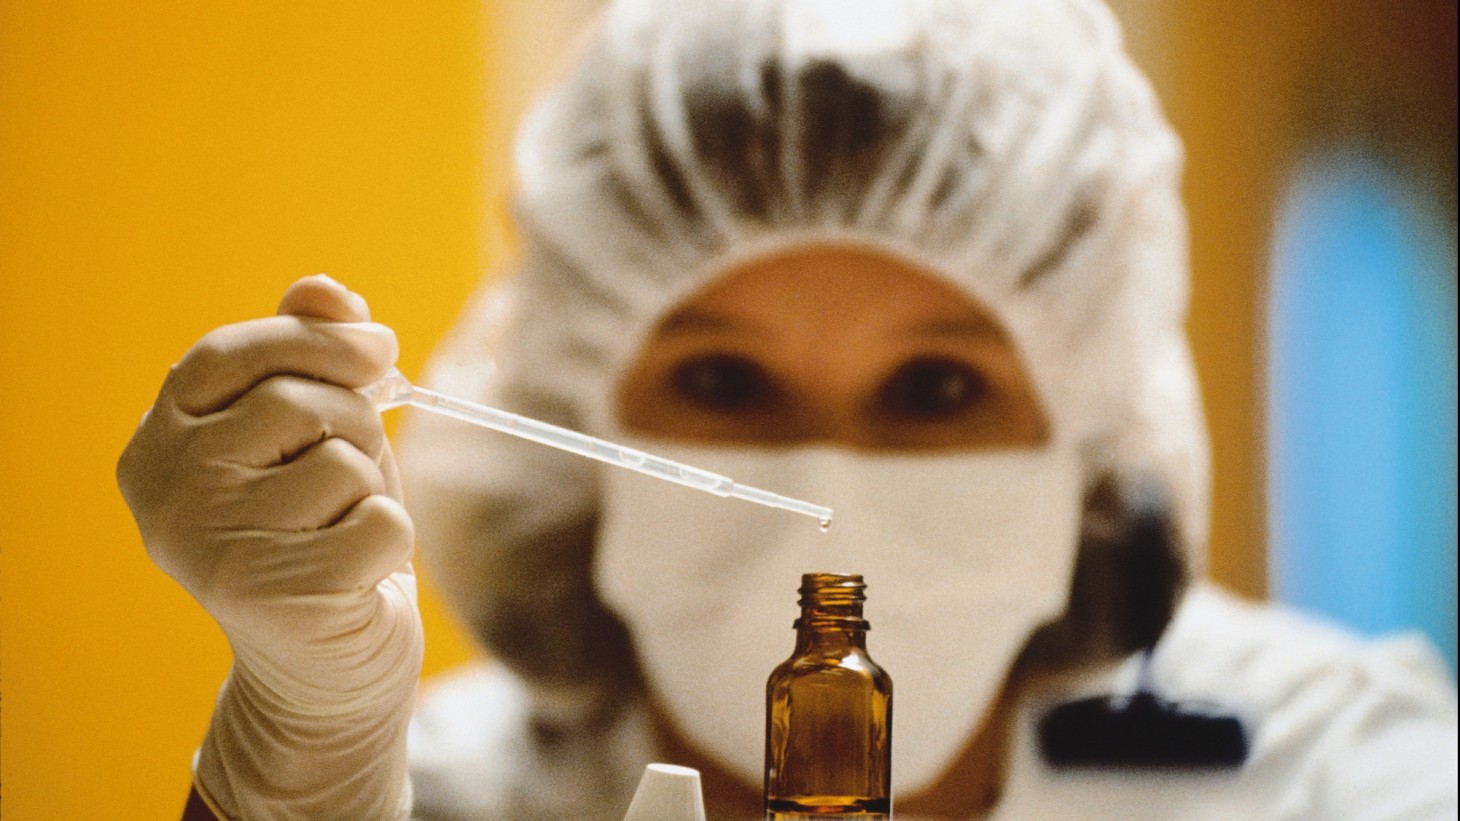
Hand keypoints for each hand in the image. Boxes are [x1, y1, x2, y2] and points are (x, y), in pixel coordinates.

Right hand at [118, 275, 420, 818]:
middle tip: (346, 476)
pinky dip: (392, 542)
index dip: (313, 340)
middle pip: (300, 403)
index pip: (229, 355)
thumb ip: (308, 358)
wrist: (326, 667)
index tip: (378, 347)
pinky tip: (356, 574)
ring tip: (337, 534)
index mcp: (158, 445)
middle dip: (354, 427)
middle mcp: (165, 494)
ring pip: (344, 462)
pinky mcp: (273, 593)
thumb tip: (324, 290)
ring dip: (369, 492)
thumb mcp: (311, 436)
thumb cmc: (319, 534)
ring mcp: (211, 546)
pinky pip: (380, 521)